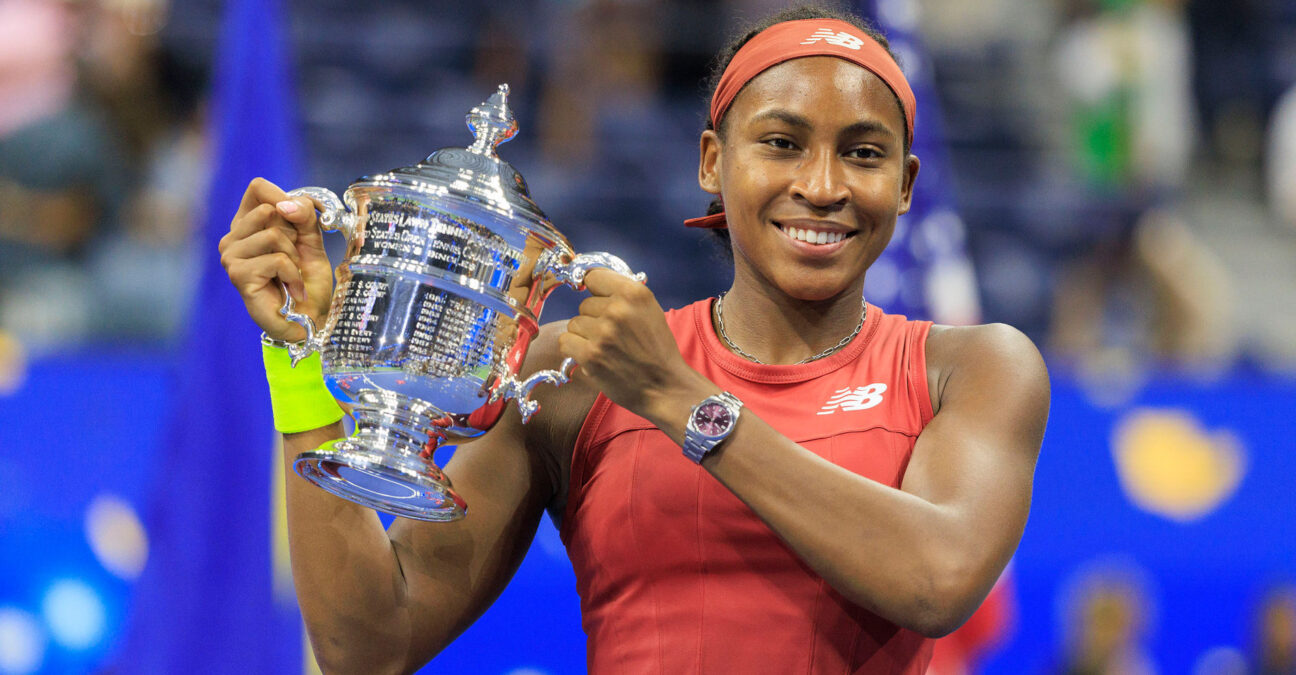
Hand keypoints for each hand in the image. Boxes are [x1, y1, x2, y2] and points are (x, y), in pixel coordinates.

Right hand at [218, 178, 333, 341]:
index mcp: (247, 223)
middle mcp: (233, 237)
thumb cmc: (306, 279)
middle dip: (294, 234)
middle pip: (269, 210)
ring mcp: (231, 256)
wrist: (309, 318)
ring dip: (294, 257)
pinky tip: (292, 289)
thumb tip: (285, 204)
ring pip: (274, 235)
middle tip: (294, 258)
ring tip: (292, 275)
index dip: (284, 197)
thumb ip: (303, 215)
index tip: (298, 220)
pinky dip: (293, 275)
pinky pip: (277, 260)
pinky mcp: (238, 275)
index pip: (257, 187)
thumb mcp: (311, 239)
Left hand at [559, 269, 713, 424]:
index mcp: (635, 293)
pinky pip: (565, 342)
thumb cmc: (657, 351)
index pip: (594, 276)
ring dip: (585, 337)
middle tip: (615, 337)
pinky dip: (576, 351)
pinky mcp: (591, 355)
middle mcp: (618, 309)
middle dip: (594, 319)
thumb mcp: (650, 311)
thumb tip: (590, 282)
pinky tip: (594, 358)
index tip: (597, 299)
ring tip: (607, 349)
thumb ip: (623, 295)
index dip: (595, 290)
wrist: (665, 387)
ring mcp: (603, 332)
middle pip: (584, 304)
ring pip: (574, 324)